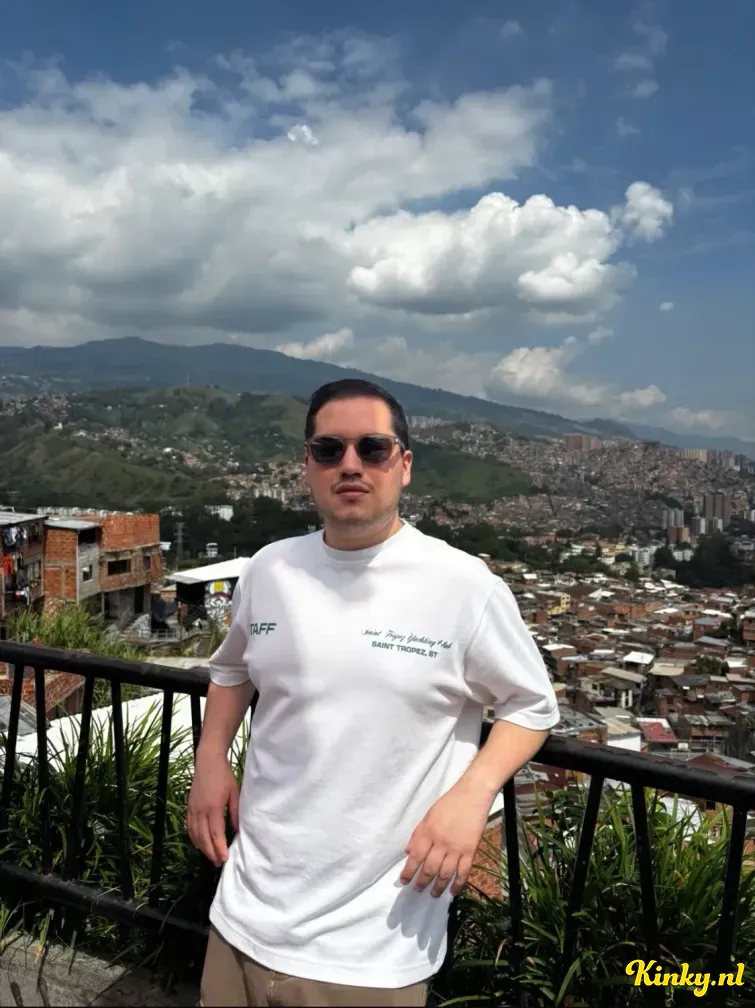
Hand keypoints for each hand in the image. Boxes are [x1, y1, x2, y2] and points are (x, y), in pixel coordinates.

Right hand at [187, 751, 239, 866]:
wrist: (207, 761)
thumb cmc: (224, 775)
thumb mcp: (234, 792)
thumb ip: (235, 812)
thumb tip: (237, 830)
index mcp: (214, 807)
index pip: (216, 833)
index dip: (219, 848)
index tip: (225, 859)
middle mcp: (201, 810)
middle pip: (204, 838)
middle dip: (211, 852)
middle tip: (219, 863)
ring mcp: (193, 809)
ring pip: (195, 835)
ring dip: (203, 848)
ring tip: (211, 857)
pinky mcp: (189, 807)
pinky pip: (189, 827)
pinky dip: (194, 838)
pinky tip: (199, 844)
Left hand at [399, 784, 489, 897]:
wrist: (473, 795)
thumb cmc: (449, 803)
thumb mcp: (428, 815)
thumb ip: (417, 834)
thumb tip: (408, 852)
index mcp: (428, 832)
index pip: (415, 856)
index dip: (408, 871)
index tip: (403, 881)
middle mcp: (441, 842)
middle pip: (429, 868)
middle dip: (422, 882)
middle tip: (417, 890)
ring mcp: (457, 848)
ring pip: (445, 873)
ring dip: (438, 887)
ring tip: (433, 894)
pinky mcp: (471, 851)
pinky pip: (464, 872)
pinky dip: (458, 884)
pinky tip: (452, 891)